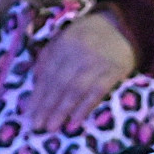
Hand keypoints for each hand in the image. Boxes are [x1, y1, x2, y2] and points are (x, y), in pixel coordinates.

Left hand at [28, 12, 136, 132]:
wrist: (124, 26)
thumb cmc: (89, 35)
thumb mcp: (65, 37)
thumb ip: (50, 56)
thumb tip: (36, 82)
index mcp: (63, 43)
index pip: (47, 73)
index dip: (37, 94)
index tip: (28, 113)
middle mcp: (78, 52)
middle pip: (59, 83)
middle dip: (47, 106)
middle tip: (37, 126)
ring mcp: (97, 62)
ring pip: (75, 89)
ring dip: (62, 110)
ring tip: (51, 127)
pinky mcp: (113, 71)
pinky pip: (97, 92)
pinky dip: (85, 107)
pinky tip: (75, 121)